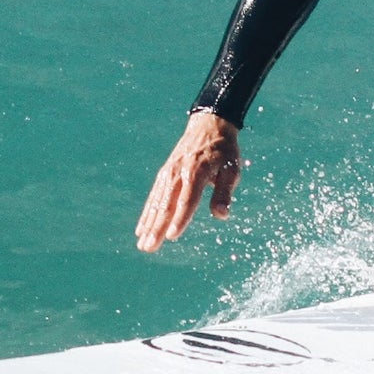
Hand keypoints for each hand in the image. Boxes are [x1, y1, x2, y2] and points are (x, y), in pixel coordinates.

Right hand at [135, 110, 241, 251]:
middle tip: (149, 248)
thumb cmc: (224, 151)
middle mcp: (179, 173)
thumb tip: (221, 215)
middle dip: (157, 228)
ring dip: (149, 225)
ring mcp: (169, 173)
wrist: (208, 126)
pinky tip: (141, 229)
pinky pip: (154, 197)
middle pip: (167, 205)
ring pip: (157, 203)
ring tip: (143, 244)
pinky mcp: (164, 174)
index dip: (180, 219)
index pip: (188, 200)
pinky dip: (147, 213)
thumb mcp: (232, 169)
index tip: (172, 236)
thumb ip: (225, 192)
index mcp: (197, 172)